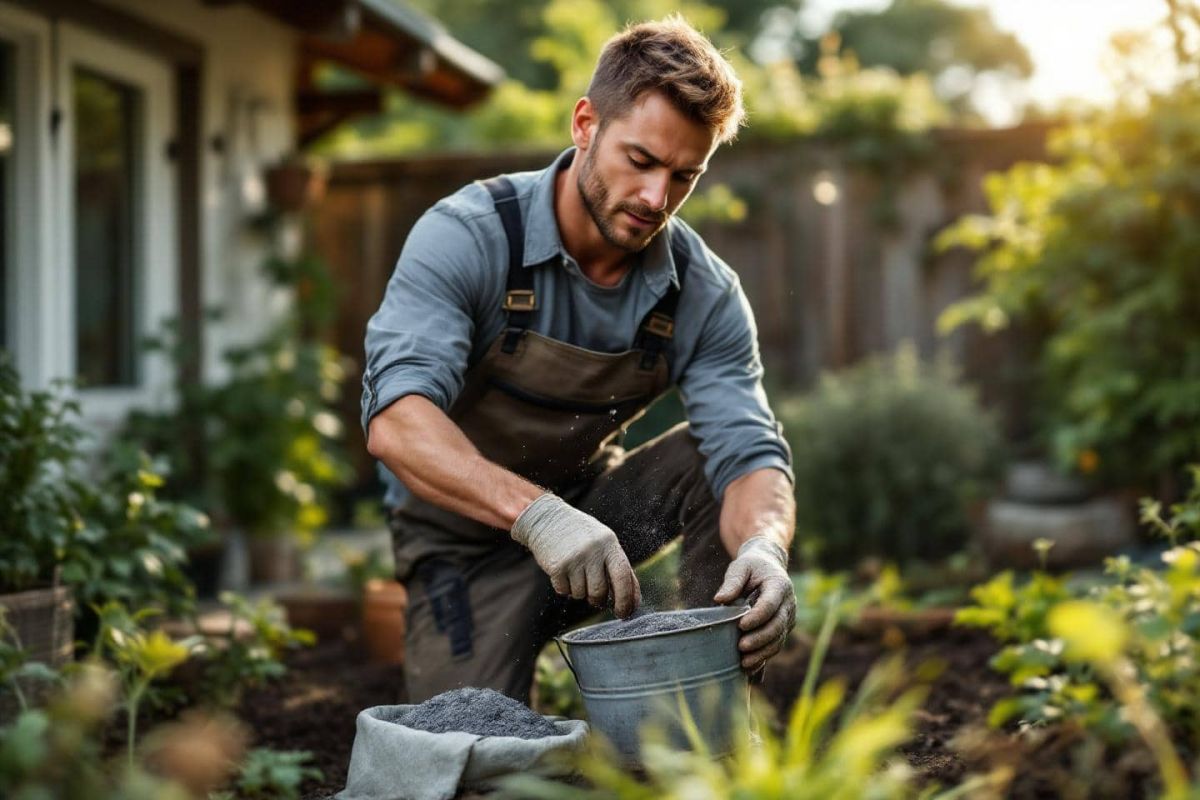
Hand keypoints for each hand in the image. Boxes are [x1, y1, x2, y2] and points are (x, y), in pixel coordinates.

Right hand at [510, 494, 639, 617]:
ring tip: (576, 574)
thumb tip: (633, 600)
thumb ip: (618, 567)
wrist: (548, 519)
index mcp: (609, 543)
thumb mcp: (603, 542)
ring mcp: (574, 558)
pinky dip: (564, 587)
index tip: (624, 613)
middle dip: (598, 601)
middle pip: (600, 591)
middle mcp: (593, 550)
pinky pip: (564, 591)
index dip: (626, 599)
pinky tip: (563, 572)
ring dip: (579, 591)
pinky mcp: (557, 566)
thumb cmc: (581, 534)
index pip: (623, 576)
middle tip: (596, 599)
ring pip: (581, 594)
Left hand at [713, 536, 794, 670]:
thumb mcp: (740, 566)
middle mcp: (788, 604)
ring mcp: (788, 618)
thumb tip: (720, 600)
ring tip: (744, 663)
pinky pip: (775, 645)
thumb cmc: (752, 566)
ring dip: (762, 653)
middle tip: (741, 647)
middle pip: (777, 626)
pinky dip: (763, 657)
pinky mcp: (782, 629)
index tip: (741, 625)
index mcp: (779, 585)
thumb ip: (732, 582)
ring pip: (778, 640)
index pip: (770, 604)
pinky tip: (749, 667)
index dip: (758, 616)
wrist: (768, 567)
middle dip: (760, 639)